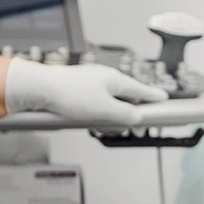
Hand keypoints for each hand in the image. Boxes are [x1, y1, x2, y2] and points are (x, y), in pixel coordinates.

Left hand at [5, 60, 169, 125]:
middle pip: (125, 95)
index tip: (164, 99)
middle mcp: (103, 77)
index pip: (140, 89)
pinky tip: (90, 119)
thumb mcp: (105, 109)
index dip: (153, 96)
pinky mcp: (77, 88)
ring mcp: (89, 81)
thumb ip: (125, 113)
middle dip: (130, 110)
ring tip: (107, 124)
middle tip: (136, 125)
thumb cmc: (70, 94)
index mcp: (115, 79)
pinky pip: (95, 101)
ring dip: (111, 113)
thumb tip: (137, 116)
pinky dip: (98, 111)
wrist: (39, 88)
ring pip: (109, 100)